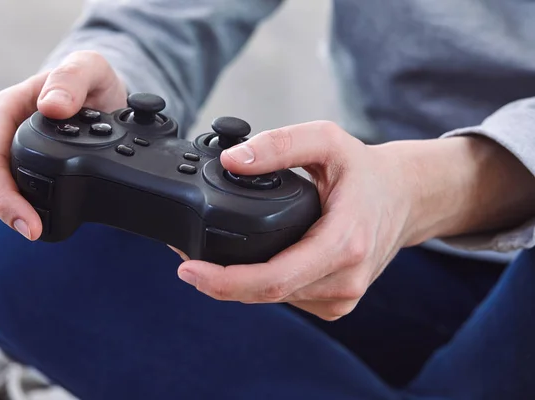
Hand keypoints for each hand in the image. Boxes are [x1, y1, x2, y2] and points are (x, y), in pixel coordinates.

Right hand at [0, 51, 126, 239]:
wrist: (102, 95)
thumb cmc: (90, 79)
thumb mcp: (89, 68)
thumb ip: (72, 79)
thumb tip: (52, 107)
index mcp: (6, 106)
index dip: (4, 189)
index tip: (26, 217)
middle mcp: (1, 130)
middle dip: (7, 208)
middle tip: (32, 231)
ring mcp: (10, 149)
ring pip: (2, 186)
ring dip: (16, 210)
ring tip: (37, 229)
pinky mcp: (25, 164)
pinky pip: (19, 189)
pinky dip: (30, 206)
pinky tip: (45, 221)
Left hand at [177, 120, 534, 319]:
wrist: (406, 198)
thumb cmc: (367, 173)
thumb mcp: (327, 142)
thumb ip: (280, 145)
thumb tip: (232, 161)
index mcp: (344, 245)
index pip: (274, 280)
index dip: (225, 281)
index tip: (189, 270)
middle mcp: (345, 280)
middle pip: (267, 295)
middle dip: (220, 283)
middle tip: (187, 262)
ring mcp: (343, 297)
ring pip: (275, 300)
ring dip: (239, 286)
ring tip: (212, 260)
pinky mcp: (338, 303)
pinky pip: (289, 299)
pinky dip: (262, 285)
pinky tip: (251, 266)